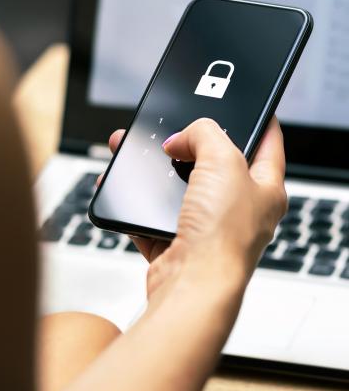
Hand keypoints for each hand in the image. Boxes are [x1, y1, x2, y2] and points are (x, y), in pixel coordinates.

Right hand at [101, 117, 286, 307]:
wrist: (191, 285)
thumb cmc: (222, 237)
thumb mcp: (223, 162)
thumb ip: (204, 134)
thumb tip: (180, 139)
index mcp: (265, 188)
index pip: (267, 142)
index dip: (255, 119)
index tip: (240, 104)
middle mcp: (237, 207)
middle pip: (212, 162)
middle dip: (186, 142)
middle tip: (172, 130)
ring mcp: (205, 225)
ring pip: (177, 185)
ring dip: (154, 169)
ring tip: (135, 151)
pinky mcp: (176, 239)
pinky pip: (152, 212)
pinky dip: (136, 200)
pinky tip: (123, 185)